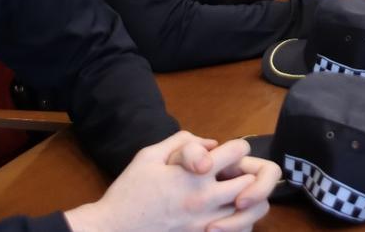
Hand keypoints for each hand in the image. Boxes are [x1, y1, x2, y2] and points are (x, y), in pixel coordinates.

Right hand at [64, 131, 276, 231]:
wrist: (114, 230)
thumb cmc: (129, 191)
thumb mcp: (149, 155)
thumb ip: (183, 143)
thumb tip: (211, 143)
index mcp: (194, 175)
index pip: (239, 152)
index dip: (235, 148)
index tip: (225, 154)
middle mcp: (205, 200)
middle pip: (250, 182)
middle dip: (243, 173)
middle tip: (229, 175)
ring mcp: (205, 223)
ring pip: (246, 210)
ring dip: (241, 199)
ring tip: (227, 194)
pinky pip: (233, 230)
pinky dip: (233, 221)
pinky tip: (219, 213)